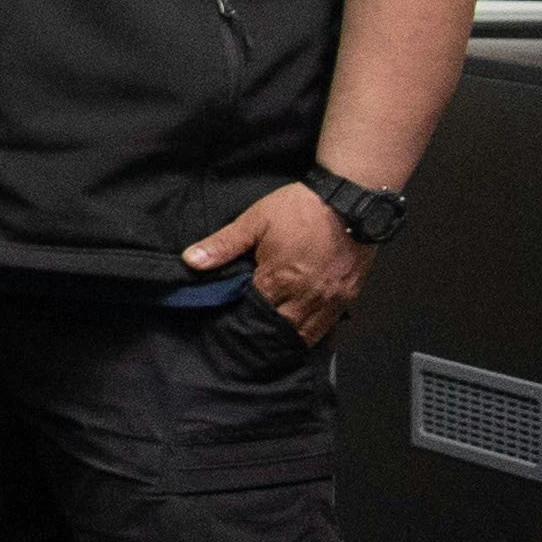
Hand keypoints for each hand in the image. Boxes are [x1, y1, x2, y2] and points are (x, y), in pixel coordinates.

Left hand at [183, 179, 371, 341]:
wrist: (352, 200)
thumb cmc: (299, 209)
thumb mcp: (255, 221)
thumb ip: (223, 245)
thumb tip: (189, 261)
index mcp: (279, 279)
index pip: (252, 312)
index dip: (239, 319)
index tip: (226, 324)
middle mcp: (306, 296)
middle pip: (279, 328)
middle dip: (262, 334)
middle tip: (245, 338)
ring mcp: (330, 299)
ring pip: (304, 333)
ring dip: (286, 338)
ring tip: (268, 341)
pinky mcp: (349, 296)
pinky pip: (327, 325)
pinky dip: (311, 332)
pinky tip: (297, 332)